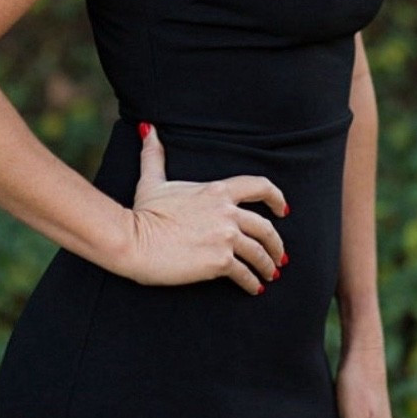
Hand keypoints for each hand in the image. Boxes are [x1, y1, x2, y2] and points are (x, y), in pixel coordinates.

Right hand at [123, 122, 287, 294]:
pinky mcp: (219, 261)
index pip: (259, 186)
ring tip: (269, 275)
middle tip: (279, 255)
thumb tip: (147, 129)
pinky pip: (245, 273)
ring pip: (259, 252)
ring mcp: (225, 237)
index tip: (284, 210)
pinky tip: (254, 288)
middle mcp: (227, 212)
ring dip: (267, 265)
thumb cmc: (142, 212)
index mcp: (217, 191)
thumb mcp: (153, 181)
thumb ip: (154, 155)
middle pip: (266, 227)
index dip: (276, 198)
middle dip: (276, 244)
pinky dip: (252, 282)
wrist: (132, 240)